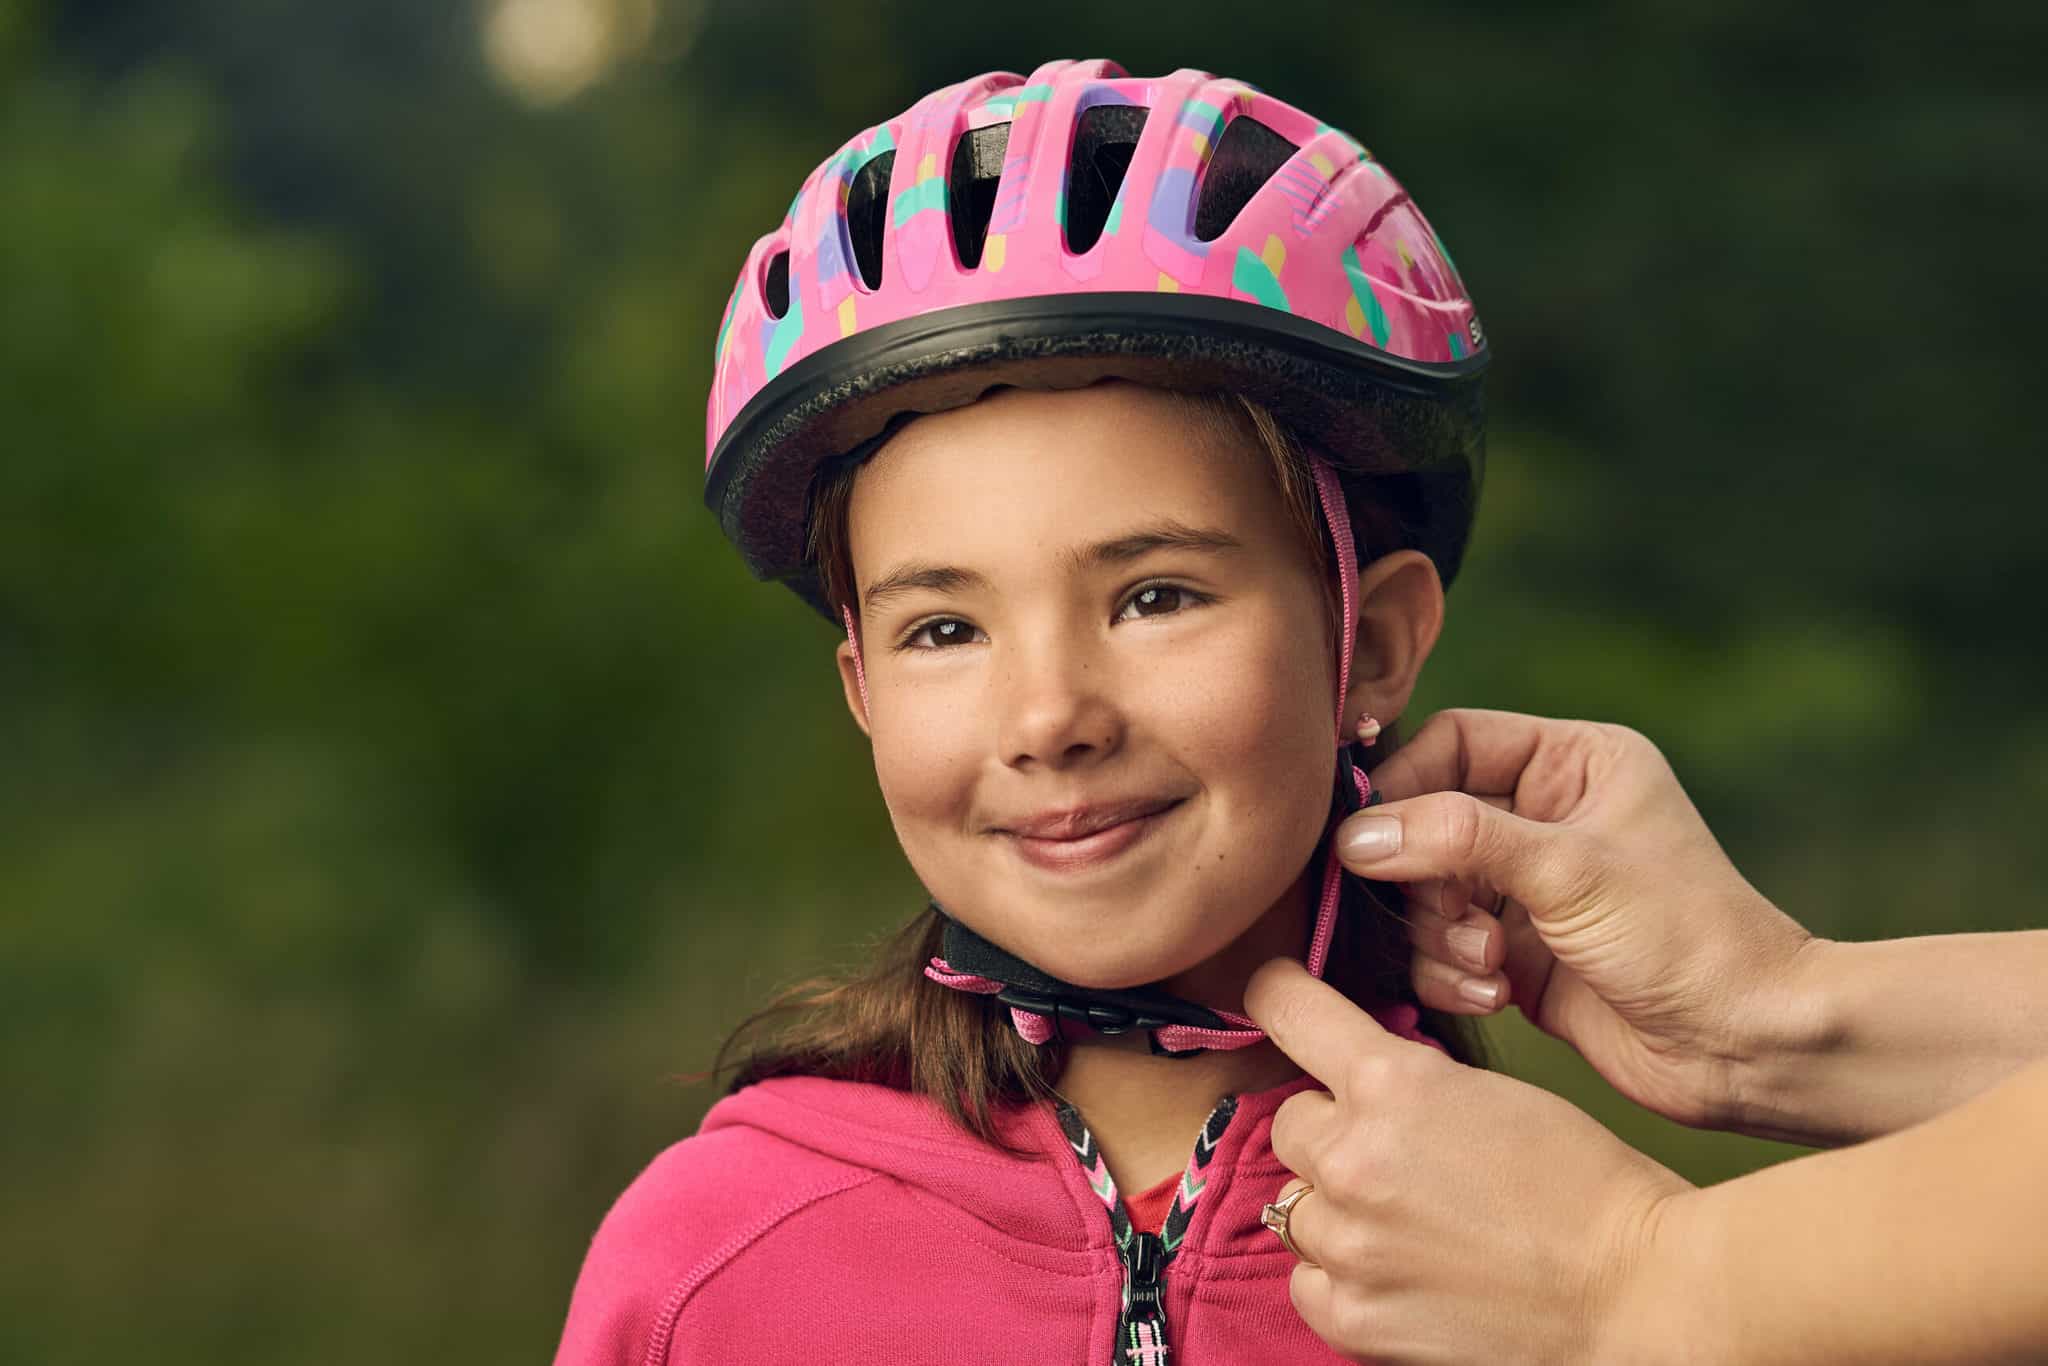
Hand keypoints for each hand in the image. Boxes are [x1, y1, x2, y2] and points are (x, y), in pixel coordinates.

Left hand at [1243, 958, 1690, 1364]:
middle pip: (1290, 1121)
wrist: (1635, 1293)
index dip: (1278, 997)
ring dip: (1338, 1208)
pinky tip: (1396, 1273)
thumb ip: (1406, 1080)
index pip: (1285, 1008)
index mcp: (1393, 1082)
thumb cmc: (1587, 1185)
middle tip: (1394, 1156)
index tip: (1275, 996)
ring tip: (1409, 1224)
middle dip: (1332, 1129)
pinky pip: (1306, 1279)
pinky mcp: (1351, 1315)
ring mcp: (1347, 1243)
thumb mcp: (1488, 1092)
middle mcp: (1352, 1157)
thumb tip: (1354, 1081)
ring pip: (1295, 1205)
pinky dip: (1340, 1276)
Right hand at [1351, 709, 1816, 1129]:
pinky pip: (1440, 950)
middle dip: (1424, 877)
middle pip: (1425, 821)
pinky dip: (1452, 974)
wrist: (1745, 1047)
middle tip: (1447, 914)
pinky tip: (1496, 995)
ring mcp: (1527, 889)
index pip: (1454, 742)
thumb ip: (1457, 838)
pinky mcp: (1515, 955)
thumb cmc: (1683, 937)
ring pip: (1424, 892)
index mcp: (1574, 764)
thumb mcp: (1568, 869)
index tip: (1367, 836)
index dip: (1405, 783)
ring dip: (1439, 934)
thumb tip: (1355, 835)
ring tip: (1488, 964)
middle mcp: (1545, 817)